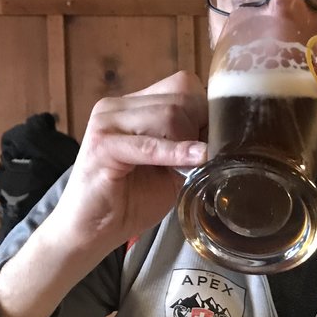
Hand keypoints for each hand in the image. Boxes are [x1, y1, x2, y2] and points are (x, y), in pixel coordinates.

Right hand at [43, 71, 208, 264]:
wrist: (91, 232)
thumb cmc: (132, 202)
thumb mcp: (171, 168)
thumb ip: (191, 145)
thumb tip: (225, 134)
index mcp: (133, 105)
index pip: (183, 85)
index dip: (205, 111)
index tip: (215, 139)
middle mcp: (117, 106)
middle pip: (180, 97)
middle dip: (200, 127)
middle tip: (202, 158)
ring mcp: (107, 121)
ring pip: (169, 114)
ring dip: (188, 142)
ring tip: (188, 168)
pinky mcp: (102, 145)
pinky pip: (149, 144)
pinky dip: (175, 151)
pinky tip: (194, 159)